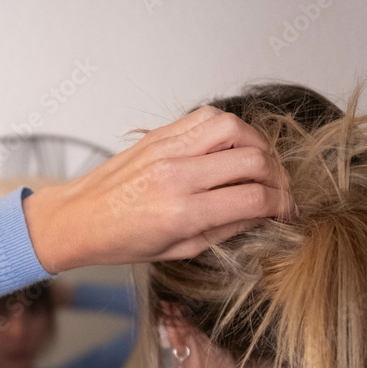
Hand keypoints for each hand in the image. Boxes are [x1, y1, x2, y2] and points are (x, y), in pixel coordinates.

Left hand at [22, 106, 295, 272]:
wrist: (78, 218)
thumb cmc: (121, 241)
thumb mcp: (178, 250)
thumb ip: (225, 230)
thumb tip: (262, 214)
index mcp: (182, 212)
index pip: (254, 198)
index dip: (282, 205)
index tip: (287, 211)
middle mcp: (178, 175)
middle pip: (254, 160)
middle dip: (278, 177)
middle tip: (278, 190)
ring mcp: (168, 149)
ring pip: (235, 128)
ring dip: (258, 145)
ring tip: (259, 166)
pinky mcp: (160, 134)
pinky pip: (207, 117)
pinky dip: (229, 129)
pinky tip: (231, 147)